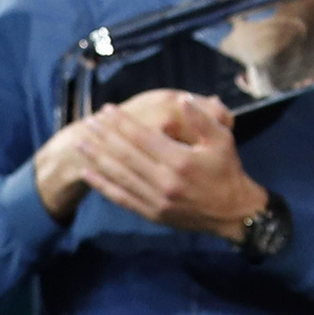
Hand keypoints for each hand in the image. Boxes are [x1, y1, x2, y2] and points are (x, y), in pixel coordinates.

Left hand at [73, 91, 268, 240]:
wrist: (232, 213)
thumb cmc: (228, 171)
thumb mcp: (223, 140)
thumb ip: (202, 120)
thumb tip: (182, 100)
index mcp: (181, 160)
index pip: (143, 138)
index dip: (122, 123)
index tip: (107, 110)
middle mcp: (165, 181)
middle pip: (126, 155)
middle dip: (105, 137)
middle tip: (88, 122)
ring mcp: (156, 200)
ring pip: (120, 176)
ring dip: (98, 159)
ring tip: (81, 144)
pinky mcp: (152, 214)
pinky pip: (122, 198)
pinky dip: (103, 186)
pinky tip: (89, 174)